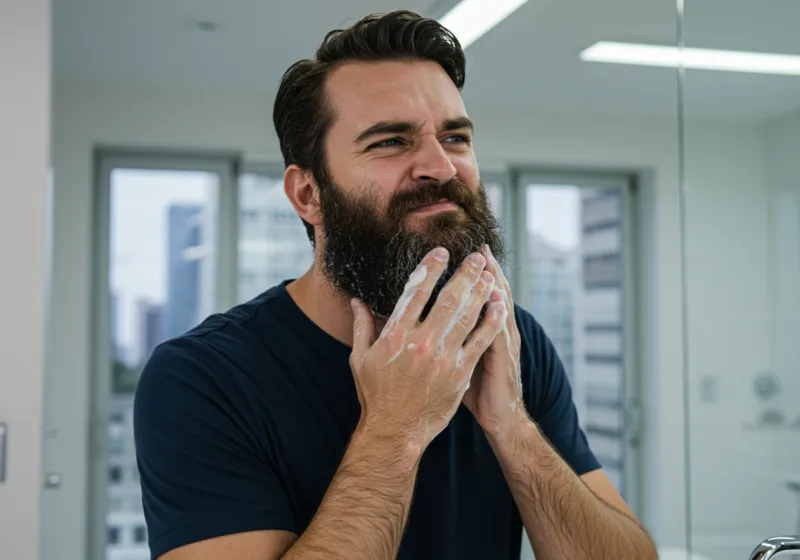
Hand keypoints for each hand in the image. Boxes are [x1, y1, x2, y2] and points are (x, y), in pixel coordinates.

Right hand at [349, 247, 507, 452]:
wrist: (395, 430)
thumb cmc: (376, 395)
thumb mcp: (360, 359)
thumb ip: (361, 327)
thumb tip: (357, 302)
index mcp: (395, 334)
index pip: (416, 292)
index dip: (430, 268)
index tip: (441, 253)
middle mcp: (421, 342)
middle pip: (448, 298)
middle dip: (464, 274)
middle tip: (475, 258)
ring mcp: (443, 357)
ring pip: (467, 316)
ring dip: (480, 292)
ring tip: (489, 275)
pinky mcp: (460, 373)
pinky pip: (479, 342)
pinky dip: (490, 322)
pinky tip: (498, 306)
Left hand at [462, 245, 525, 438]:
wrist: (501, 418)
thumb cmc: (477, 390)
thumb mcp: (464, 359)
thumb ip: (451, 336)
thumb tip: (426, 320)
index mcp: (480, 330)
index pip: (475, 296)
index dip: (469, 276)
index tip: (460, 255)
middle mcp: (495, 332)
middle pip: (491, 294)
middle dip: (485, 271)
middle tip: (479, 248)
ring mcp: (502, 344)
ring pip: (500, 308)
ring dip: (495, 286)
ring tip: (488, 265)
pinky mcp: (503, 361)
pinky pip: (500, 335)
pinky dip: (499, 316)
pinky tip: (496, 301)